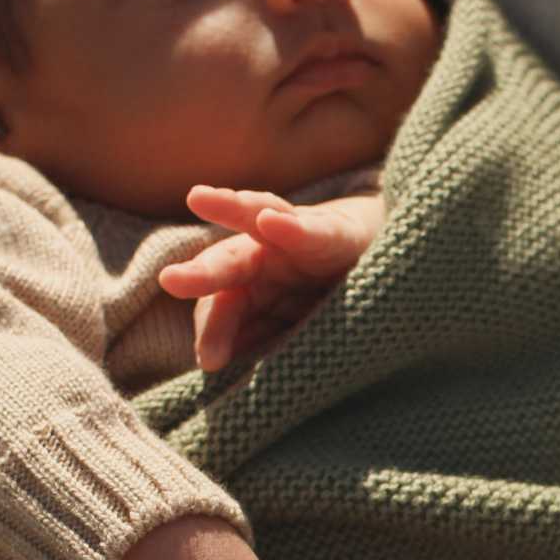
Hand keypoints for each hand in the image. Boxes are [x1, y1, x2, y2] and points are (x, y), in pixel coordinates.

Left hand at [159, 184, 383, 370]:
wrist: (389, 262)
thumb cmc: (330, 302)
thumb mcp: (290, 332)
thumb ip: (252, 340)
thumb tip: (209, 360)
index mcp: (253, 288)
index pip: (223, 307)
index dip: (213, 330)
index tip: (210, 361)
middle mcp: (269, 257)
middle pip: (229, 262)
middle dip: (201, 272)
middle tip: (171, 280)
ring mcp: (299, 238)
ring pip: (260, 216)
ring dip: (231, 207)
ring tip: (199, 198)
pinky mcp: (338, 232)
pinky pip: (314, 229)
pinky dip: (292, 228)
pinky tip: (270, 221)